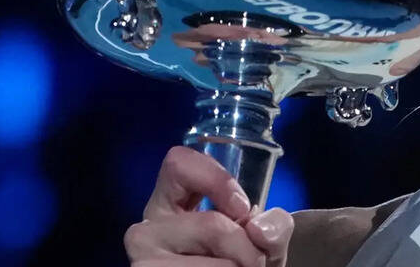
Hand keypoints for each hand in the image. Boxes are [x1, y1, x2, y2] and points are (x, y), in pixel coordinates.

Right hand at [124, 146, 293, 265]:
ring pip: (214, 262)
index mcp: (168, 203)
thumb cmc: (242, 260)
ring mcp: (145, 260)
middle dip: (246, 246)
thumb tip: (258, 229)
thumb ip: (274, 225)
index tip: (242, 207)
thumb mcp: (262, 238)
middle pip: (211, 224)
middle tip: (253, 261)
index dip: (217, 179)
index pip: (178, 163)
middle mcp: (148, 229)